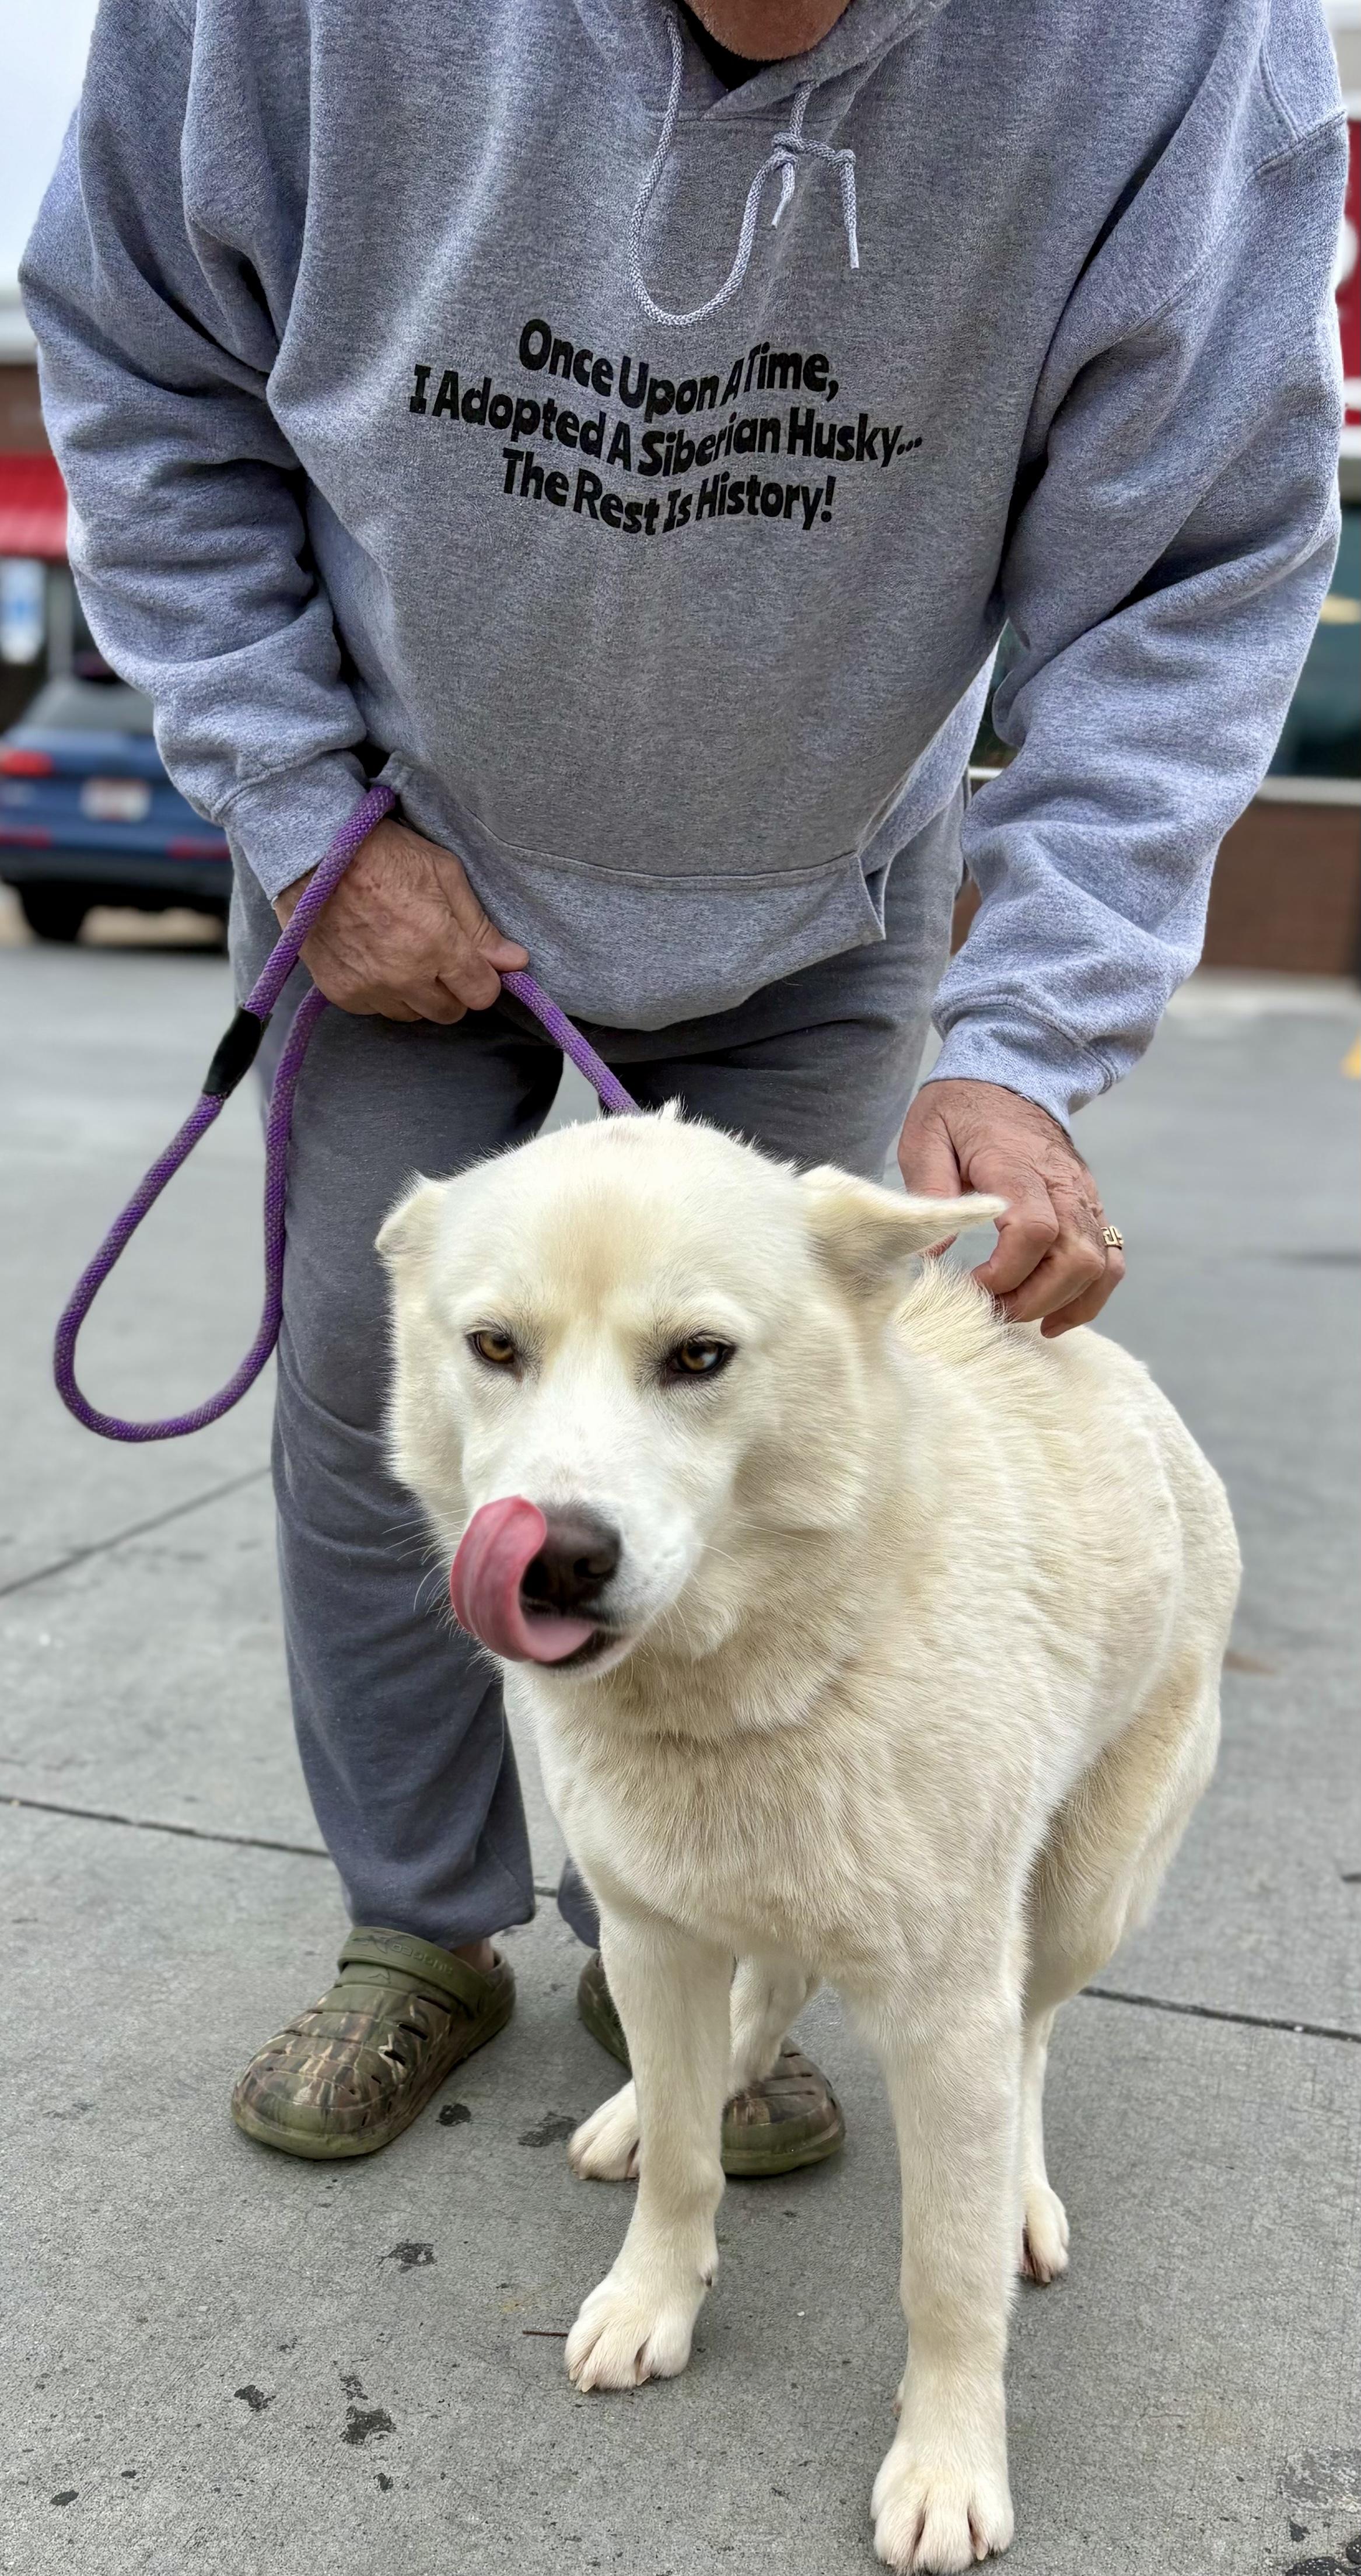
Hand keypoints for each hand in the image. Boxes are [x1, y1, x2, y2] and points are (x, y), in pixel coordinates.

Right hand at [274, 815, 527, 1021]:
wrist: (312, 851)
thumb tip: (515, 962)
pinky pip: (376, 1009)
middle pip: (449, 1012)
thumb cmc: (382, 852)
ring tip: (401, 952)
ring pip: (412, 1014)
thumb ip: (479, 926)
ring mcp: (369, 987)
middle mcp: (404, 975)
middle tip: (438, 956)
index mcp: (437, 944)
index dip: (483, 979)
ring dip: (415, 993)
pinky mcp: (340, 993)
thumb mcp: (443, 873)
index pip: (481, 994)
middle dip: (451, 989)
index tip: (475, 963)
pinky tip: (373, 956)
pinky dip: (380, 991)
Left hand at [897, 1077, 1124, 1336]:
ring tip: (1022, 1319)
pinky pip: (1109, 1259)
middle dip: (1034, 1299)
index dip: (1006, 1272)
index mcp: (1018, 1167)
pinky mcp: (1091, 1207)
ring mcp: (1084, 1196)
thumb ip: (930, 1190)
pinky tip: (1054, 1316)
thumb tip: (932, 1251)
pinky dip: (1089, 1296)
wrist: (1011, 1075)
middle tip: (992, 1311)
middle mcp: (1062, 1184)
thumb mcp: (926, 1136)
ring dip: (1064, 1303)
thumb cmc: (960, 1110)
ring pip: (1099, 1264)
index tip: (972, 1285)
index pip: (1034, 1230)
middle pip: (1076, 1257)